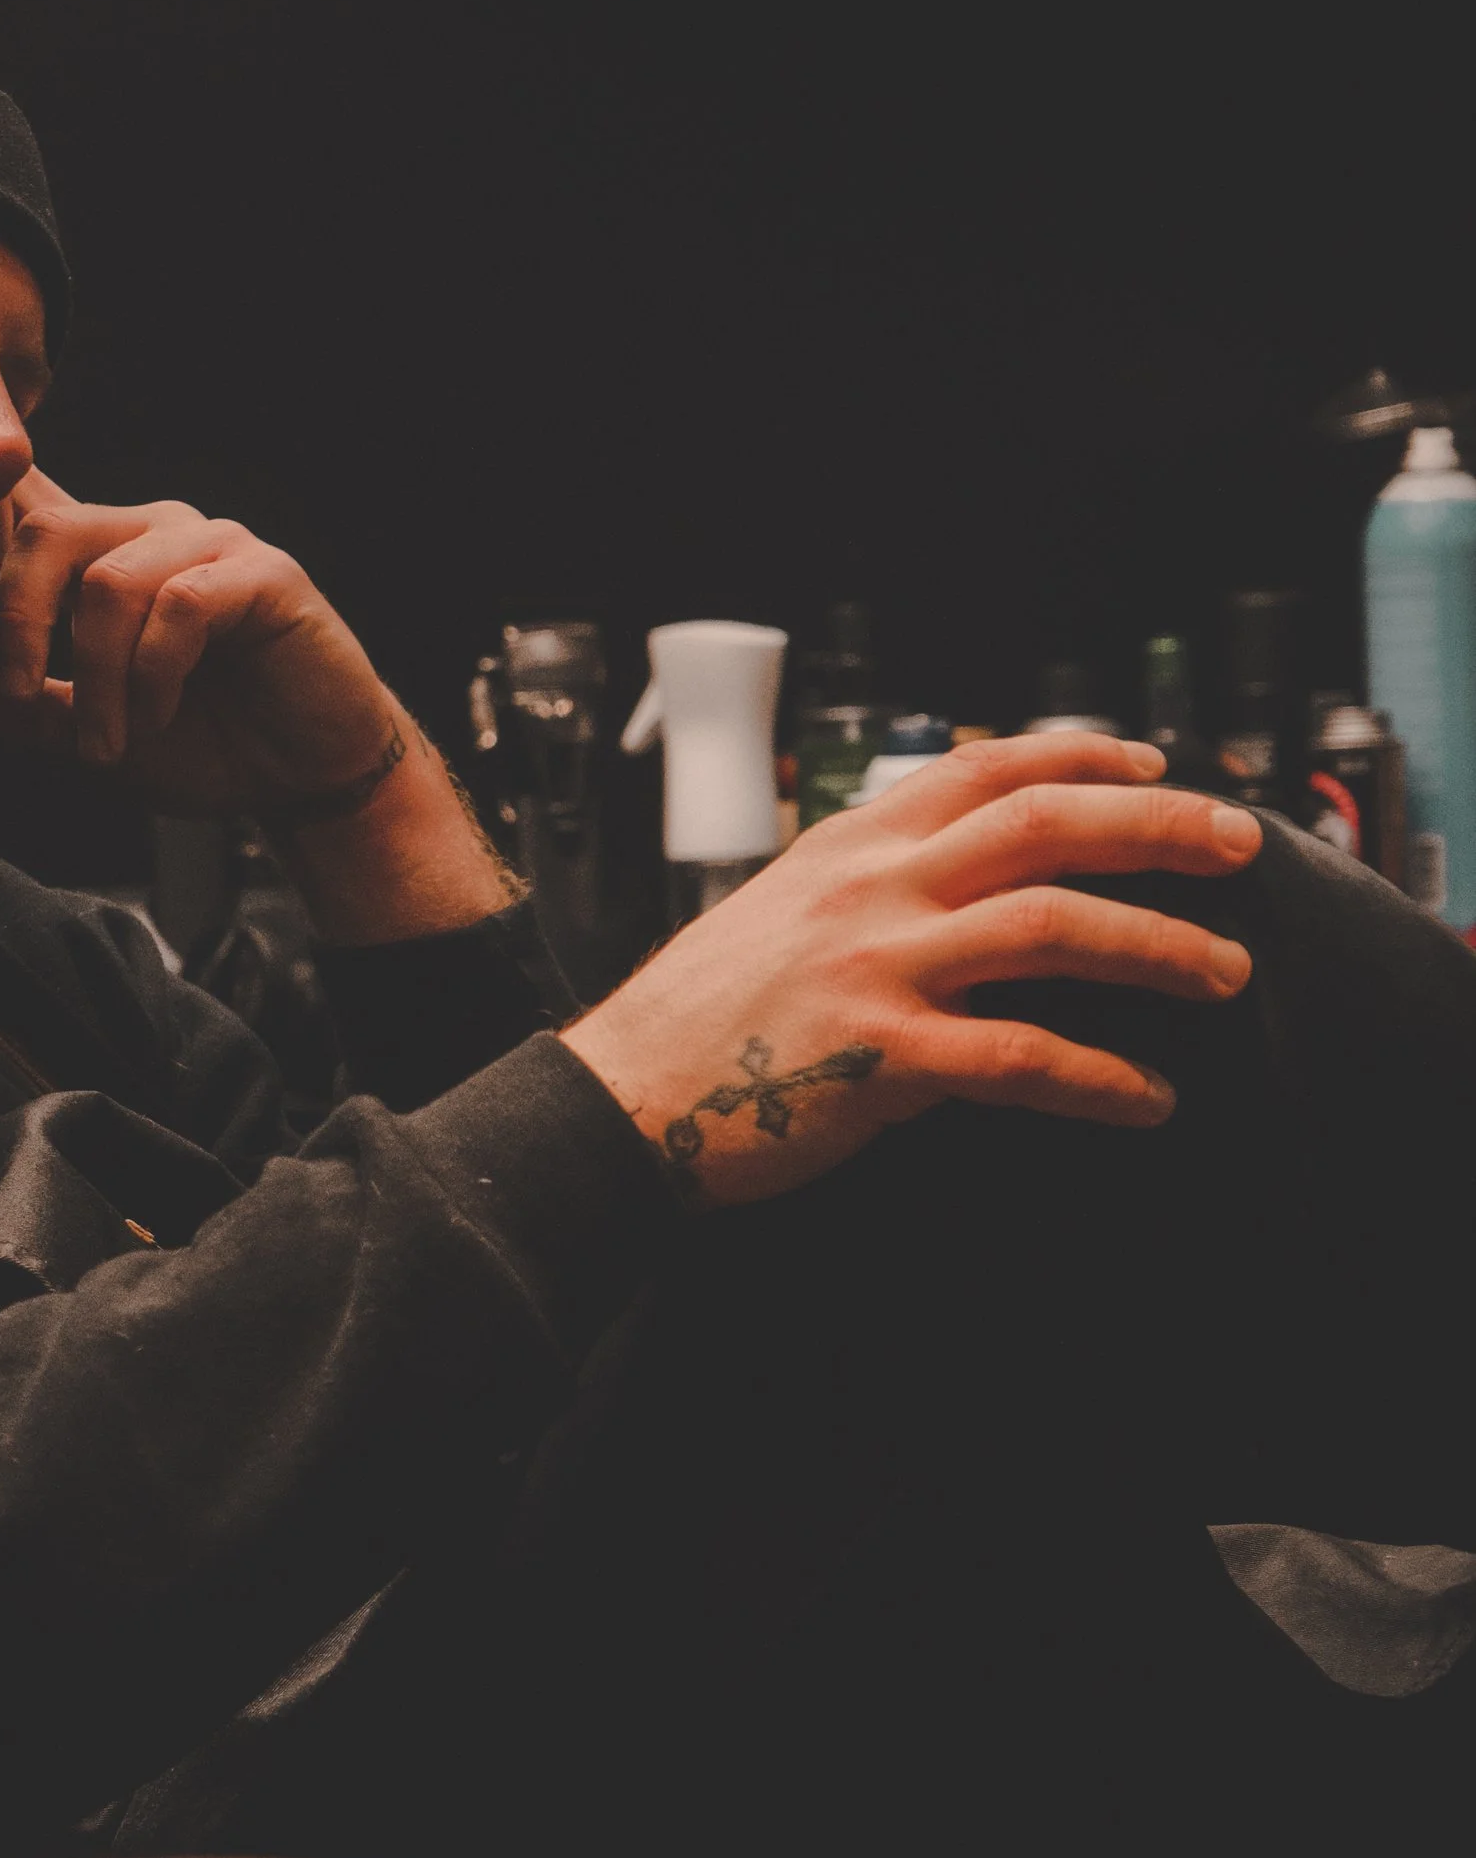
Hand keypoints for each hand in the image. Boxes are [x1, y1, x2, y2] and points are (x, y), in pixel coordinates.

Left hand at [0, 469, 407, 818]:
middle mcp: (154, 534)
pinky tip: (161, 717)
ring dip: (98, 679)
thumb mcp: (95, 736)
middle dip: (18, 619)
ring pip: (111, 582)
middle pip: (51, 531)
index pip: (31, 507)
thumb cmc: (209, 747)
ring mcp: (212, 546)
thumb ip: (27, 705)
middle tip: (16, 690)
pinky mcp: (264, 575)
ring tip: (110, 743)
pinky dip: (155, 674)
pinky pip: (182, 604)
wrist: (304, 779)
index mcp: (108, 557)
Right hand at [561, 733, 1263, 1209]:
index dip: (1081, 758)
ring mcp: (875, 967)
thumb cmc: (699, 1018)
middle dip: (1156, 828)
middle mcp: (869, 890)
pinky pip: (1021, 1058)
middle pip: (1042, 827)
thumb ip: (863, 886)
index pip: (983, 770)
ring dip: (1158, 947)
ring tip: (1225, 974)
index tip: (1153, 767)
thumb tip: (950, 879)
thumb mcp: (776, 913)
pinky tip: (1148, 1099)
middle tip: (1238, 845)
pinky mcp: (879, 1055)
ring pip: (1051, 927)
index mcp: (846, 847)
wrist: (620, 1095)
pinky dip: (1100, 1080)